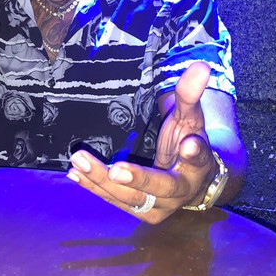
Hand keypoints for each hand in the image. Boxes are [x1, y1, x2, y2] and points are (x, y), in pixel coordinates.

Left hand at [67, 62, 215, 223]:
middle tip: (115, 170)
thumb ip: (190, 95)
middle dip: (137, 179)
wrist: (192, 179)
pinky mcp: (136, 209)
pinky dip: (94, 187)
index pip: (198, 159)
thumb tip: (200, 66)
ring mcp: (157, 206)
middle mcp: (179, 193)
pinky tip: (75, 174)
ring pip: (130, 198)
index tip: (188, 144)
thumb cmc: (189, 141)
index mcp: (198, 168)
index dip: (194, 153)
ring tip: (80, 162)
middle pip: (159, 188)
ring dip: (102, 181)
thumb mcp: (191, 118)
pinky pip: (113, 200)